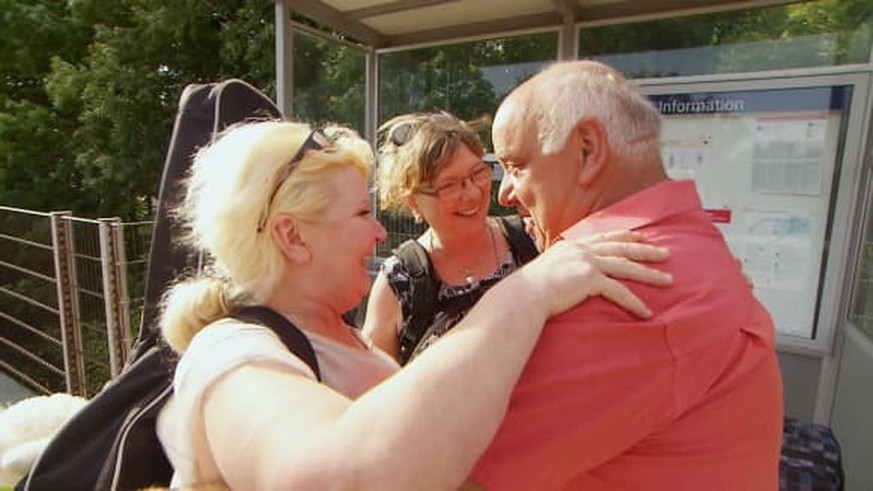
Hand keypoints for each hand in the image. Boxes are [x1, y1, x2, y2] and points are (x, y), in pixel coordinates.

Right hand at [520, 230, 671, 318]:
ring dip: (650, 274)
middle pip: (622, 248)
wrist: (524, 294)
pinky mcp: (590, 279)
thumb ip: (560, 269)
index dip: (625, 237)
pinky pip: (619, 291)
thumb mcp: (546, 270)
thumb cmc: (529, 290)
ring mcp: (587, 262)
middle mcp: (582, 250)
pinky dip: (635, 302)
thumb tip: (563, 278)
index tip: (642, 237)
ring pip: (626, 266)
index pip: (604, 238)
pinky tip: (647, 312)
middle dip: (646, 251)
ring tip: (668, 280)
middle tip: (666, 253)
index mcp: (572, 246)